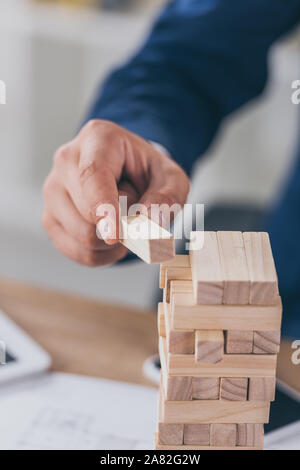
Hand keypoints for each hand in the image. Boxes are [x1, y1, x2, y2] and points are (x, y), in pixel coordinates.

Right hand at [42, 120, 189, 266]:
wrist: (128, 175)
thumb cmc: (147, 174)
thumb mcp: (171, 178)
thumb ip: (168, 196)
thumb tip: (150, 220)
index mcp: (97, 138)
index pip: (93, 176)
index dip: (103, 208)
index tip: (115, 235)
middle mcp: (66, 160)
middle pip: (87, 212)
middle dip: (120, 222)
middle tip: (134, 206)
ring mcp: (52, 189)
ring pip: (81, 236)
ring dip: (112, 240)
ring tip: (120, 217)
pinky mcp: (49, 217)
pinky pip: (77, 252)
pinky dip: (101, 254)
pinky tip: (110, 236)